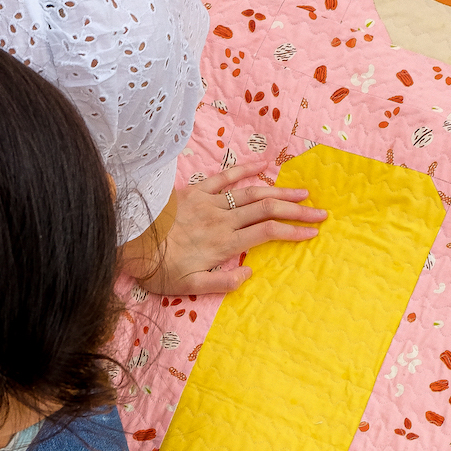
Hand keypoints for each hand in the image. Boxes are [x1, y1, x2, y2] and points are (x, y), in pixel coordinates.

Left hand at [143, 163, 325, 296]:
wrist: (130, 239)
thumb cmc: (158, 268)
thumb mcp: (188, 287)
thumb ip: (221, 282)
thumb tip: (250, 271)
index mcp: (224, 244)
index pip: (268, 234)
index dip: (293, 233)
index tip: (313, 234)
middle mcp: (223, 220)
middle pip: (268, 211)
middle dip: (297, 211)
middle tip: (321, 212)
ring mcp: (211, 202)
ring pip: (254, 193)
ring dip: (281, 192)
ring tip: (303, 193)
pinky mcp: (198, 191)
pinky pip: (226, 176)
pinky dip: (247, 168)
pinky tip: (267, 163)